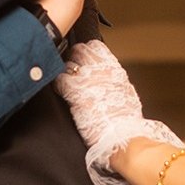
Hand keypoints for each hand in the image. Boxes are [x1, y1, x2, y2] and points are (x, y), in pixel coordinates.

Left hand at [55, 42, 184, 184]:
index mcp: (114, 70)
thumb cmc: (127, 123)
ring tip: (67, 83)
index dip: (87, 53)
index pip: (96, 47)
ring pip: (67, 63)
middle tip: (72, 71)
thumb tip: (109, 82)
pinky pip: (59, 80)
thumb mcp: (125, 95)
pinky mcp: (74, 91)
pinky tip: (61, 92)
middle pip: (79, 50)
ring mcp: (87, 78)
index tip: (84, 60)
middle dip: (73, 59)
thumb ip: (114, 83)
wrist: (123, 137)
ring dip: (65, 72)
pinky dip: (58, 86)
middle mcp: (100, 69)